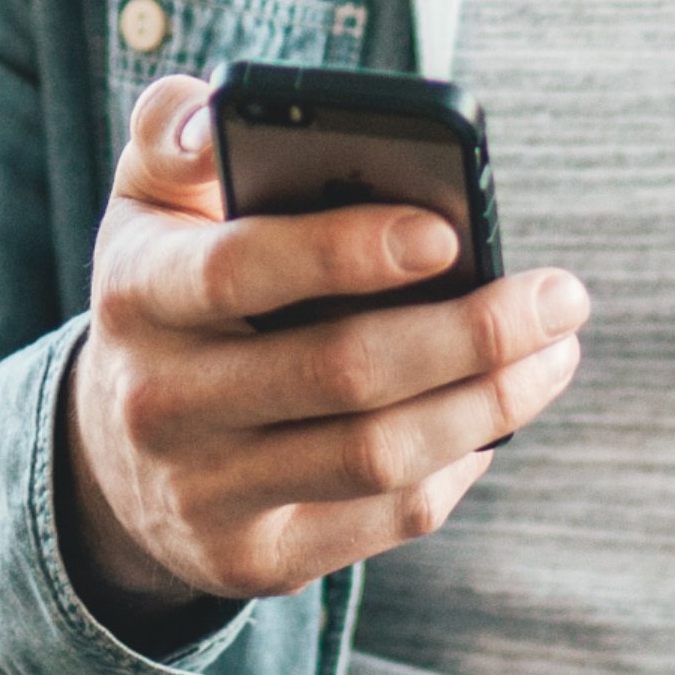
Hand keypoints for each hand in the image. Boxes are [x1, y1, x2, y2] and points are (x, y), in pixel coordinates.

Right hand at [55, 73, 589, 637]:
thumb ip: (179, 133)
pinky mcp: (252, 560)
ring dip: (490, 402)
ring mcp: (204, 493)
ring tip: (556, 350)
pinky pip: (382, 517)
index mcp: (138, 291)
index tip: (448, 232)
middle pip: (340, 372)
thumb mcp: (150, 201)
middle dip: (473, 333)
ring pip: (378, 455)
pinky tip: (498, 417)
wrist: (112, 451)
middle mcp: (160, 401)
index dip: (346, 250)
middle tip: (562, 296)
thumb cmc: (173, 288)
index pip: (240, 267)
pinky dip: (458, 464)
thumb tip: (219, 114)